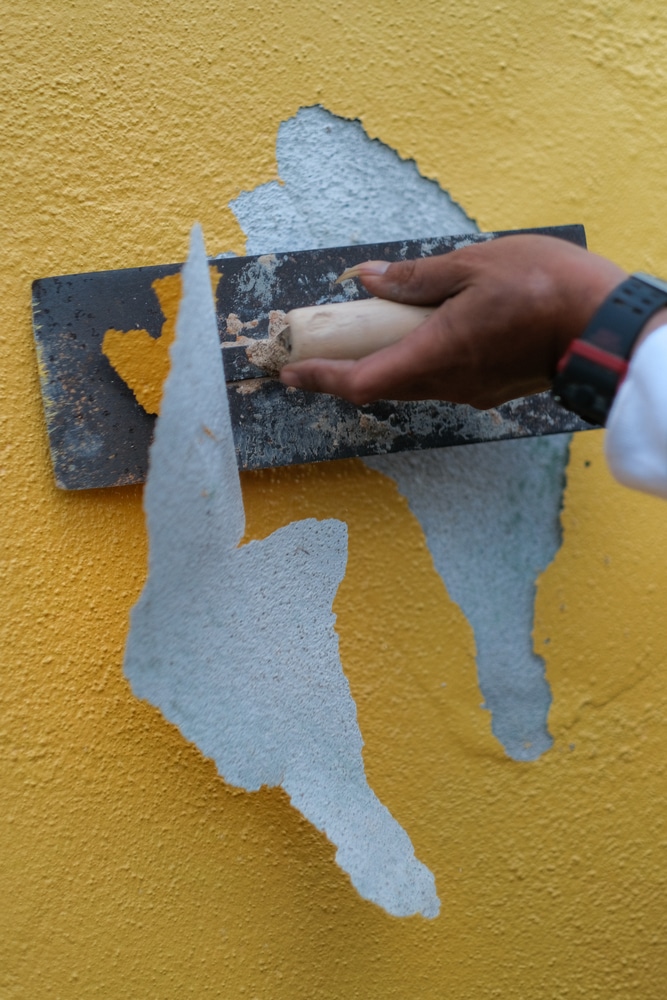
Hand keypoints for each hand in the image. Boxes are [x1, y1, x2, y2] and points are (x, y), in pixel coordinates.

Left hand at [279, 234, 627, 407]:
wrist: (605, 327)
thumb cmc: (546, 288)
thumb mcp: (473, 265)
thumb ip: (416, 278)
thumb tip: (368, 280)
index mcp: (436, 353)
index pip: (362, 381)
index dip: (321, 380)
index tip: (291, 374)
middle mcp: (447, 383)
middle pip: (381, 387)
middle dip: (344, 372)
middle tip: (320, 350)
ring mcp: (470, 391)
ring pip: (410, 385)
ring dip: (381, 367)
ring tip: (367, 337)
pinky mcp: (489, 389)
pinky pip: (439, 380)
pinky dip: (416, 363)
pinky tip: (420, 336)